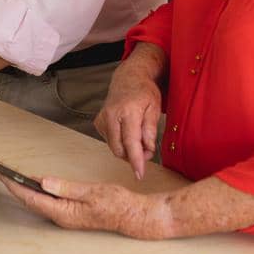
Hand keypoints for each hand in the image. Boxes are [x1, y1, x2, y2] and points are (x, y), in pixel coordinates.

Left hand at [0, 175, 170, 239]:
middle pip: (32, 202)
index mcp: (65, 213)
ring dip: (25, 190)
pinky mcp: (70, 213)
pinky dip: (37, 192)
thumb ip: (66, 188)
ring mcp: (65, 216)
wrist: (132, 216)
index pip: (33, 199)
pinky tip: (34, 184)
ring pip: (38, 203)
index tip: (3, 175)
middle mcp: (62, 217)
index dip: (16, 187)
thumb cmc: (115, 204)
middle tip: (2, 173)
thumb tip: (43, 182)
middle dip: (16, 188)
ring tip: (12, 177)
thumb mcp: (91, 192)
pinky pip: (47, 202)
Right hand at [93, 63, 162, 179]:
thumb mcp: (155, 107)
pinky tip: (127, 132)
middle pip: (119, 148)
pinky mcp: (98, 122)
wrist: (128, 79)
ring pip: (114, 147)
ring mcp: (103, 119)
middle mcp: (111, 115)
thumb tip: (148, 149)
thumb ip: (150, 129)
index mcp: (128, 111)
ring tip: (139, 138)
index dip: (136, 160)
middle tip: (147, 150)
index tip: (139, 174)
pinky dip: (120, 142)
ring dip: (127, 149)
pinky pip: (110, 141)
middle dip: (133, 156)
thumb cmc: (144, 92)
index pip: (131, 142)